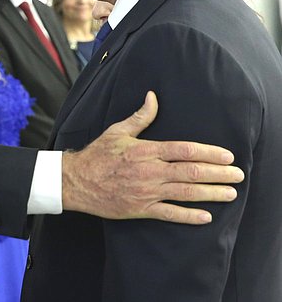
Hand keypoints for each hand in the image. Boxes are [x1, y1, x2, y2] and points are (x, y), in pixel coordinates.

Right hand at [62, 91, 243, 223]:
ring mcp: (146, 191)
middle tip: (238, 175)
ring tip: (230, 193)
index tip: (227, 156)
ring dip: (211, 193)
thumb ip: (140, 116)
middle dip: (218, 173)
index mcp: (146, 150)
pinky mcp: (140, 209)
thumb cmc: (97, 155)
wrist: (76, 181)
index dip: (210, 153)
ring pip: (186, 193)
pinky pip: (170, 214)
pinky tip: (206, 216)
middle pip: (191, 171)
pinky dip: (189, 216)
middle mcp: (150, 171)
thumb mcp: (117, 131)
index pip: (185, 150)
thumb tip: (153, 97)